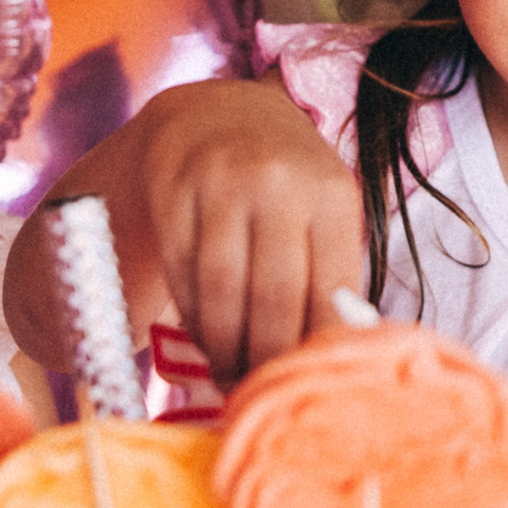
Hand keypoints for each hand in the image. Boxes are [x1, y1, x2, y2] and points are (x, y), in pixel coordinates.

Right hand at [5, 77, 362, 384]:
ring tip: (228, 377)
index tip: (304, 387)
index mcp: (332, 195)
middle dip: (265, 359)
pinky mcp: (174, 193)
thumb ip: (331, 275)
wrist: (219, 114)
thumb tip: (333, 357)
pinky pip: (183, 273)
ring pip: (222, 291)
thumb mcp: (324, 211)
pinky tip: (204, 338)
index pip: (329, 293)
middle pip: (273, 298)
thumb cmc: (289, 181)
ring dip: (224, 348)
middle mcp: (279, 184)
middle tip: (257, 393)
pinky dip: (194, 317)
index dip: (315, 350)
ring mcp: (222, 186)